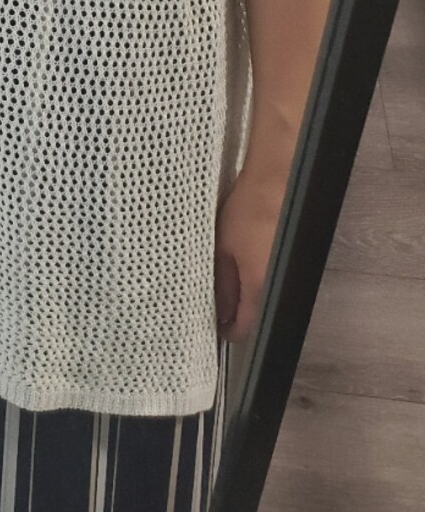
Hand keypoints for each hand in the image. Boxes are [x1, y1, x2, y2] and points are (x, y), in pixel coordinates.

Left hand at [214, 170, 285, 342]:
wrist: (278, 180)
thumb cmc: (249, 209)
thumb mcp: (222, 246)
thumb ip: (221, 282)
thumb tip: (219, 309)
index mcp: (259, 285)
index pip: (245, 327)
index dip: (227, 330)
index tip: (215, 324)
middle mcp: (279, 283)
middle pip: (257, 314)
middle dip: (237, 312)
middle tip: (218, 298)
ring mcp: (292, 271)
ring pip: (267, 294)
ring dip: (249, 292)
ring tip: (230, 275)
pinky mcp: (296, 256)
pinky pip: (275, 276)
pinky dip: (260, 275)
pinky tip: (247, 259)